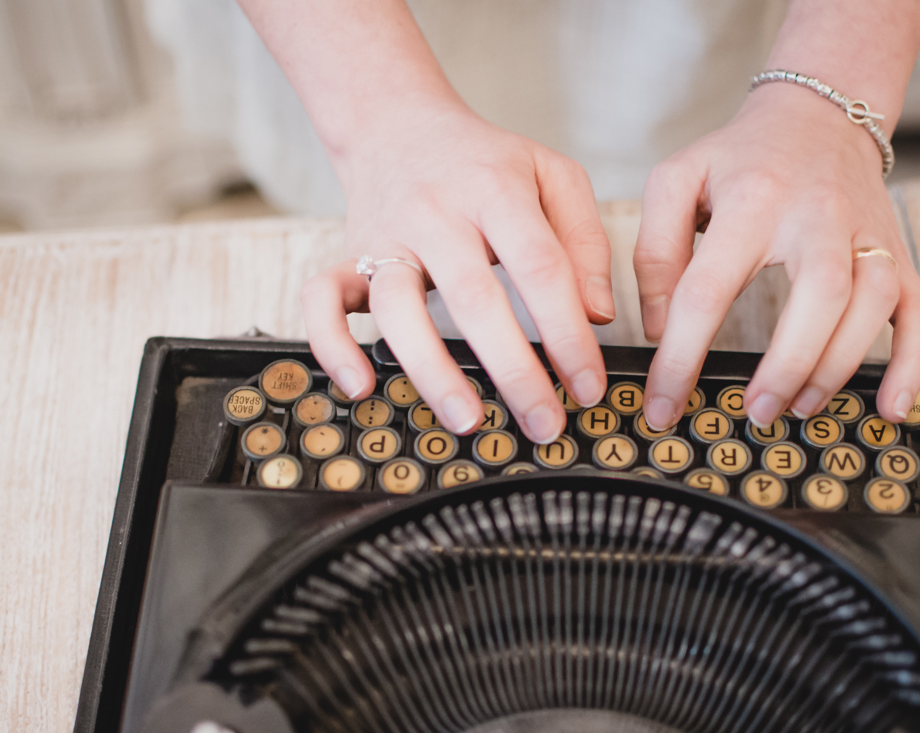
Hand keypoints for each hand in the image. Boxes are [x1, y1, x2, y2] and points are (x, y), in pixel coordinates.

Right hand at [302, 102, 614, 442]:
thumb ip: (584, 242)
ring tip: (466, 419)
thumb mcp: (552, 176)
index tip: (587, 386)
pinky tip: (362, 386)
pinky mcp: (348, 255)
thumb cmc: (485, 163)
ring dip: (431, 370)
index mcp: (495, 189)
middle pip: (472, 297)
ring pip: (397, 308)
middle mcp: (436, 213)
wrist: (397, 122)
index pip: (540, 266)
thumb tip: (597, 316)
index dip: (568, 333)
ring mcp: (385, 237)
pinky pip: (322, 299)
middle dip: (513, 369)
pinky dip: (333, 345)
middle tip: (543, 423)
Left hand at [635, 83, 919, 430]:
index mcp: (751, 201)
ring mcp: (866, 234)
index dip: (681, 355)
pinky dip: (912, 362)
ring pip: (873, 304)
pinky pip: (919, 310)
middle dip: (789, 362)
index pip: (709, 288)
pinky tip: (890, 406)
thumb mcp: (676, 183)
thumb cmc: (740, 159)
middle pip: (820, 293)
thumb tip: (660, 329)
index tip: (664, 404)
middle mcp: (817, 215)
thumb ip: (656, 253)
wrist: (818, 112)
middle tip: (755, 411)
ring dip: (838, 365)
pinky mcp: (896, 253)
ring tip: (799, 407)